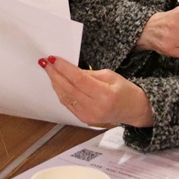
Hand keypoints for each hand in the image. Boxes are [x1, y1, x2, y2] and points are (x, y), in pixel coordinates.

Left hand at [38, 55, 152, 127]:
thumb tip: (69, 70)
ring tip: (48, 70)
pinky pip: (68, 104)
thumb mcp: (110, 75)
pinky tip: (56, 83)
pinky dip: (60, 92)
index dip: (64, 69)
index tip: (53, 59)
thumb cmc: (125, 90)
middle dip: (55, 74)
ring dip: (55, 83)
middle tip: (45, 62)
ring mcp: (88, 116)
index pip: (79, 80)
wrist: (133, 109)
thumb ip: (89, 74)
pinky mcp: (84, 120)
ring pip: (65, 97)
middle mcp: (95, 108)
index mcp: (105, 95)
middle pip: (69, 89)